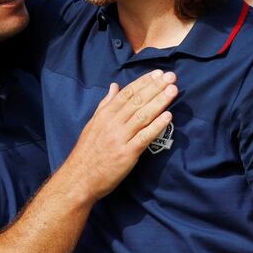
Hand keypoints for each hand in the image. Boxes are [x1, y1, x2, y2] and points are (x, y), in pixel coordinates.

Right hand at [62, 69, 177, 201]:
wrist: (79, 179)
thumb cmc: (86, 152)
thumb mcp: (92, 124)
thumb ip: (105, 105)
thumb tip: (114, 86)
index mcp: (104, 115)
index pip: (126, 94)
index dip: (143, 82)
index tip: (158, 73)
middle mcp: (112, 124)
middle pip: (137, 101)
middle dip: (155, 88)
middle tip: (171, 77)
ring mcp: (119, 138)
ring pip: (142, 116)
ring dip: (159, 102)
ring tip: (173, 90)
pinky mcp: (126, 154)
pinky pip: (144, 137)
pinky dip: (156, 126)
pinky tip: (168, 116)